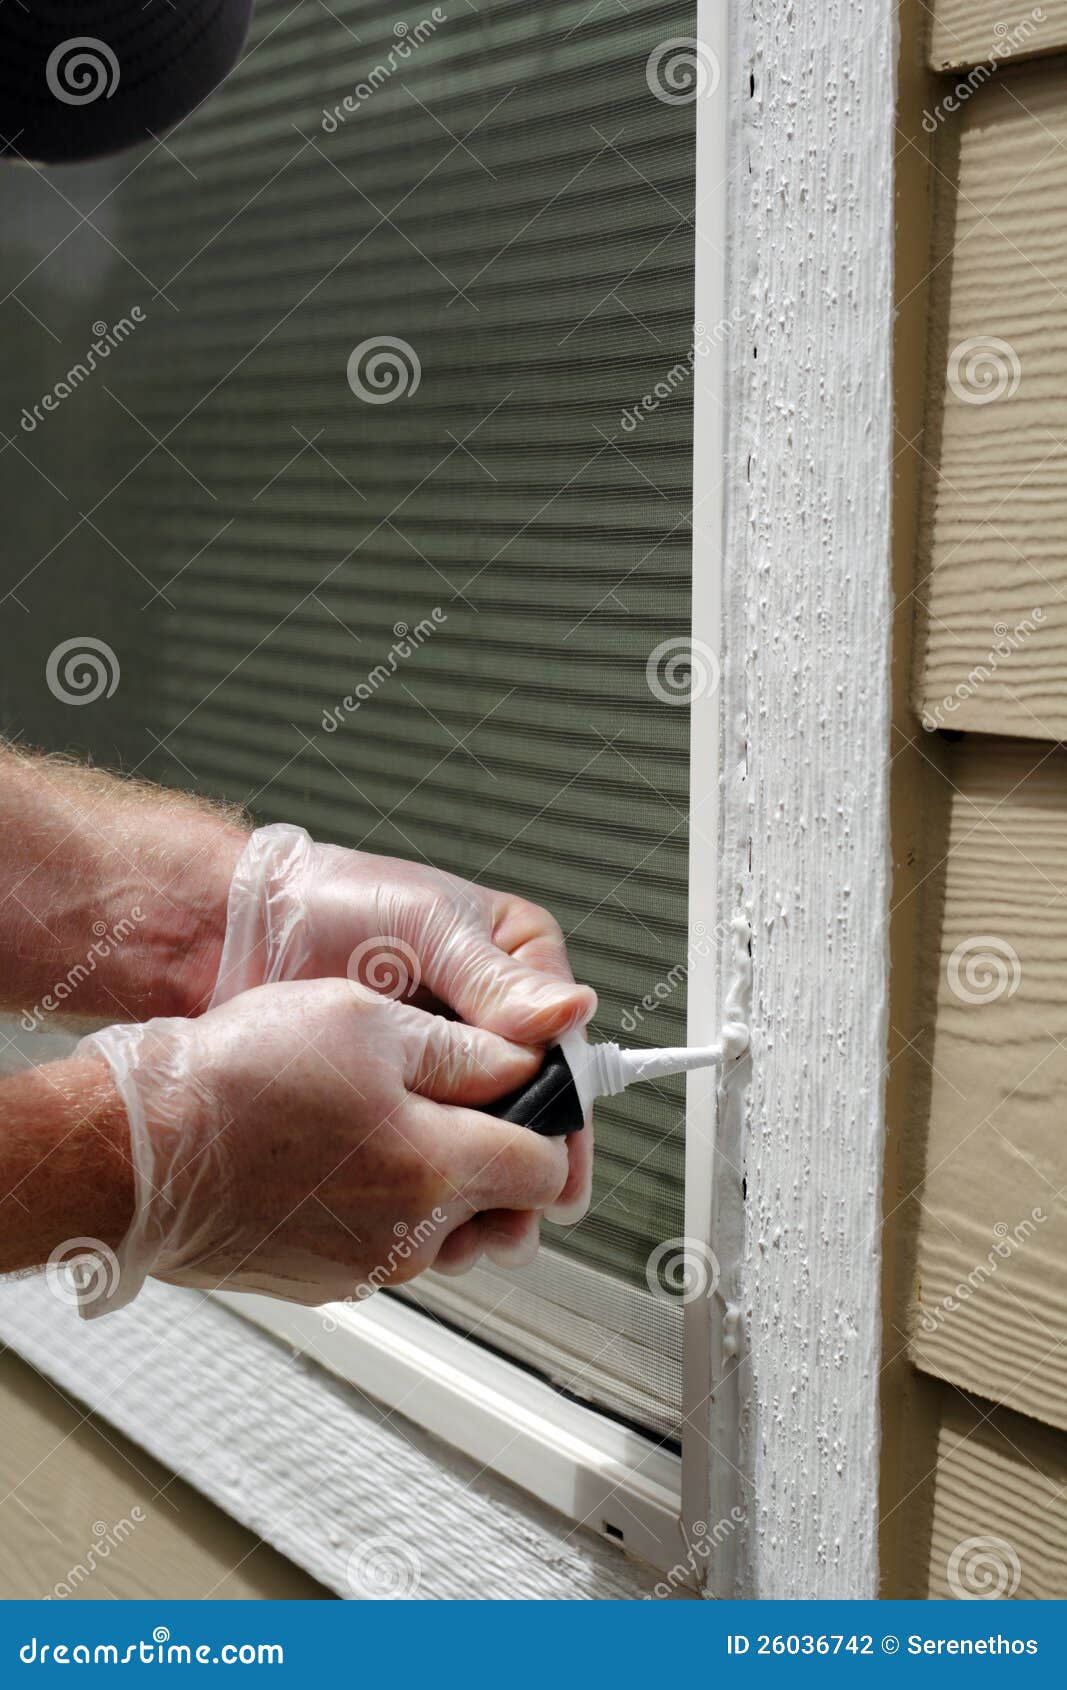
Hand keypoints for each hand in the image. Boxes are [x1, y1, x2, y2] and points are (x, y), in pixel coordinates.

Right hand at [78, 978, 570, 1315]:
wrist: (135, 1149)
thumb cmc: (237, 1079)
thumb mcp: (366, 1019)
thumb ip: (465, 1048)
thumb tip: (525, 1061)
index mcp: (438, 1166)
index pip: (547, 1170)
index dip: (547, 1123)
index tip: (530, 1096)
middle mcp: (412, 1234)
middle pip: (503, 1212)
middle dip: (496, 1161)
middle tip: (455, 1105)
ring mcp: (366, 1267)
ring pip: (443, 1232)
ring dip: (436, 1186)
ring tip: (382, 1123)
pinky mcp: (322, 1281)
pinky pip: (384, 1246)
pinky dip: (379, 1208)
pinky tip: (334, 1156)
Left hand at [208, 825, 597, 1234]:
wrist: (239, 930)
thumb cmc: (332, 903)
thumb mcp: (424, 928)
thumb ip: (492, 978)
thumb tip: (571, 1012)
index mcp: (515, 962)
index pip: (561, 1046)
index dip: (564, 1106)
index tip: (560, 1155)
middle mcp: (489, 1015)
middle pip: (531, 1100)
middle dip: (529, 1155)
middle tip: (528, 1204)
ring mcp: (443, 1059)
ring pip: (485, 1131)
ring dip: (486, 1177)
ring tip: (485, 1221)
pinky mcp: (399, 1094)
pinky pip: (433, 1142)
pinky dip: (438, 1176)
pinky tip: (438, 1205)